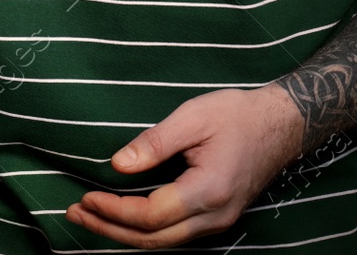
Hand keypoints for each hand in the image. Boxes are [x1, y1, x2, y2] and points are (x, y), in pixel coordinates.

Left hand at [64, 85, 304, 248]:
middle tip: (75, 214)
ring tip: (90, 218)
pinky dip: (144, 231)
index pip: (151, 215)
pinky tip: (121, 218)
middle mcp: (215, 216)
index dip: (114, 210)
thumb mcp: (193, 117)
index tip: (86, 197)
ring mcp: (218, 222)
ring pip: (163, 244)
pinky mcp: (216, 218)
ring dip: (124, 234)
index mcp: (209, 190)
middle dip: (110, 229)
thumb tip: (117, 165)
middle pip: (153, 239)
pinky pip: (174, 235)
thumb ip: (154, 143)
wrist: (281, 125)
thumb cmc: (238, 115)